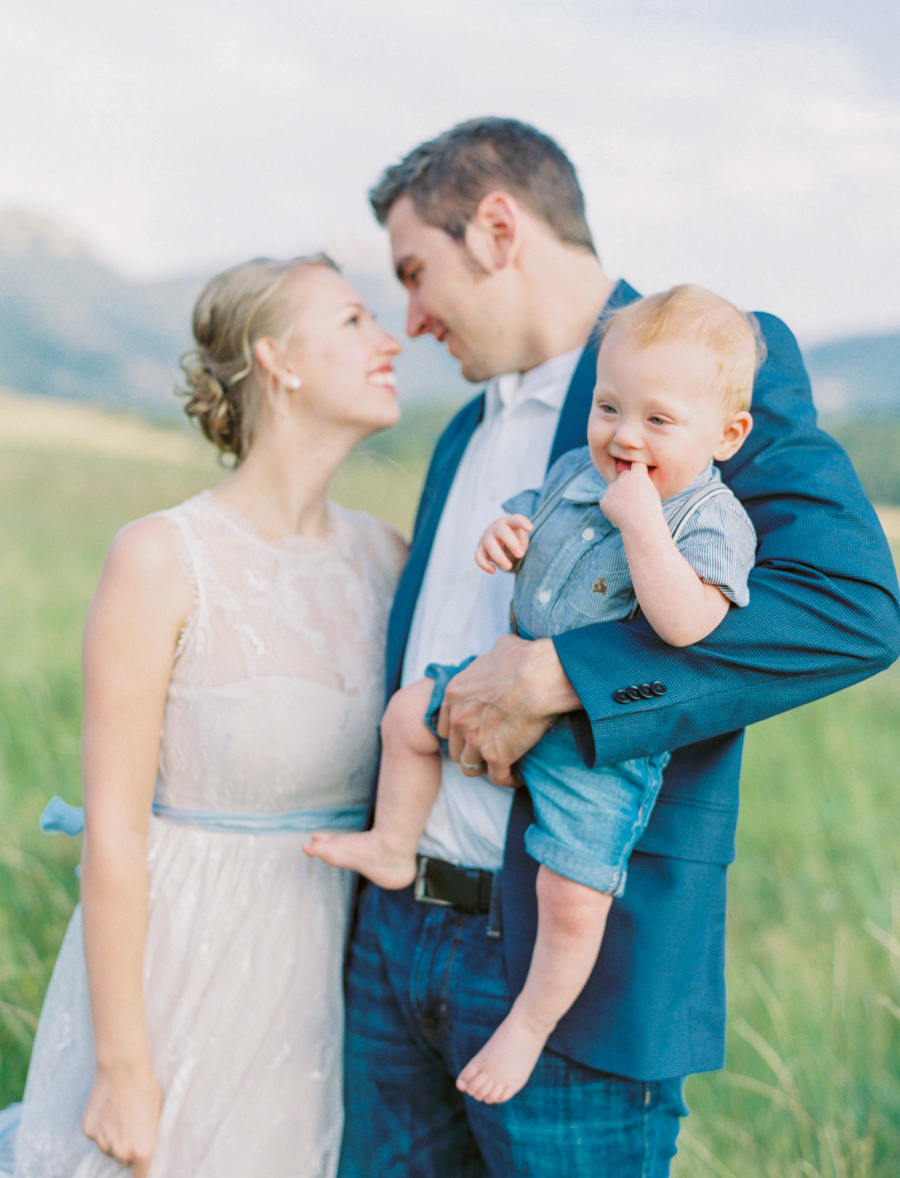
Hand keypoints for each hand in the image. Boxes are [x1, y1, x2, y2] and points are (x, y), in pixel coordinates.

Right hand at [82, 1060, 161, 1177]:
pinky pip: (96, 1135)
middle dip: (127, 1148)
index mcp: (142, 1151)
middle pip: (122, 1159)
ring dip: (113, 1136)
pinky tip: (107, 1108)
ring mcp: (102, 1143)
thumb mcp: (157, 1117)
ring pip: (108, 1147)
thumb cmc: (146, 1090)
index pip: (141, 1176)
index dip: (141, 1170)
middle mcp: (120, 1152)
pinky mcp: (88, 1131)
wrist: (123, 1069)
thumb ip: (149, 1141)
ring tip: (120, 1112)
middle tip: (132, 1124)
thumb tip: (144, 1155)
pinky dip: (100, 1126)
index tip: (140, 1166)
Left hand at [437, 634, 581, 786]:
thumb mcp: (500, 649)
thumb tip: (502, 653)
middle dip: (470, 750)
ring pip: (470, 767)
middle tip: (490, 749)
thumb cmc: (525, 659)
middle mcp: (459, 719)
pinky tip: (517, 775)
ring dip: (486, 767)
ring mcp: (475, 740)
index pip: (445, 725)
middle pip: (455, 748)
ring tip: (502, 764)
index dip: (460, 730)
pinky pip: (497, 778)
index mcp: (455, 694)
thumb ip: (491, 659)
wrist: (542, 675)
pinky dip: (508, 778)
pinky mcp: (496, 756)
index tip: (475, 731)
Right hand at [475, 515, 532, 573]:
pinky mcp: (480, 549)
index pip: (515, 520)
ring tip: (508, 567)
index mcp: (509, 522)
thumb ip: (522, 543)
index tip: (530, 528)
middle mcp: (496, 528)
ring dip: (499, 557)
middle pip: (502, 531)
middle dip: (511, 542)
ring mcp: (486, 538)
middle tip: (520, 554)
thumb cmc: (514, 538)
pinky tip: (493, 571)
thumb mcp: (521, 538)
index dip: (522, 522)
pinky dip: (484, 564)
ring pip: (490, 545)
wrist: (497, 540)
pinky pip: (479, 556)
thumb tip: (519, 551)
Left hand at [599, 462, 662, 531]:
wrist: (642, 527)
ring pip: (614, 489)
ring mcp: (611, 489)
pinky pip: (607, 501)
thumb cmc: (651, 511)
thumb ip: (640, 481)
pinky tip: (621, 514)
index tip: (639, 476)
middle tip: (635, 499)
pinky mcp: (604, 501)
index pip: (636, 465)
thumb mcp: (651, 491)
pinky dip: (612, 507)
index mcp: (637, 474)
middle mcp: (622, 478)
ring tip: (629, 509)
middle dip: (627, 484)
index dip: (638, 471)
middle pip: (623, 476)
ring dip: (618, 496)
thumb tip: (627, 476)